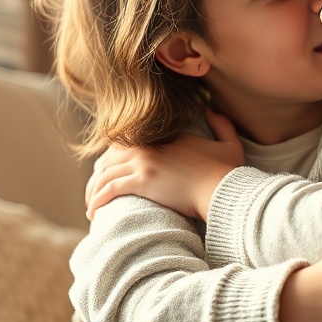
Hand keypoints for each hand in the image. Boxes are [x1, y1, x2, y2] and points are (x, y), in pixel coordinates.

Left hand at [85, 109, 243, 220]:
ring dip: (93, 189)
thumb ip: (222, 124)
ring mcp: (144, 163)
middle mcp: (150, 148)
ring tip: (91, 205)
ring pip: (105, 173)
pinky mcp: (141, 181)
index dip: (114, 157)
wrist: (221, 188)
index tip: (109, 171)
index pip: (129, 144)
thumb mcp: (229, 144)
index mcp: (166, 139)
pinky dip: (97, 199)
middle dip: (98, 174)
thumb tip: (212, 110)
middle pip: (110, 157)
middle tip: (94, 190)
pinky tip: (92, 211)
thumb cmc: (226, 172)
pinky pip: (109, 188)